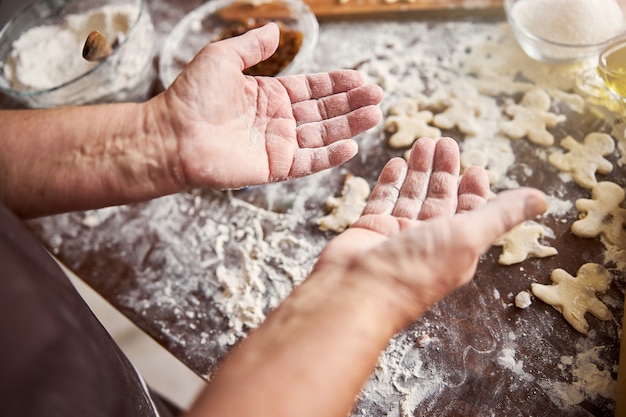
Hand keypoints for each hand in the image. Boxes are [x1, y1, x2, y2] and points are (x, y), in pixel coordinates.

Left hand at [153, 22, 383, 189]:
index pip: (312, 88)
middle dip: (351, 103)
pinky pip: (308, 161)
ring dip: (349, 126)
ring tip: (374, 115)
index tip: (362, 78)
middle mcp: (278, 120)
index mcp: (269, 94)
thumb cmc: (191, 96)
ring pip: (322, 135)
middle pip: (323, 111)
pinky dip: (330, 156)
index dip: (337, 84)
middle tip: (378, 96)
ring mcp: (277, 144)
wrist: (171, 135)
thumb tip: (274, 28)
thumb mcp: (222, 58)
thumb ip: (252, 46)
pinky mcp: (274, 167)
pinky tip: (352, 145)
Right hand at [314, 136, 546, 322]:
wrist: (358, 291)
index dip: (475, 190)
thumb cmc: (416, 269)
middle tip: (446, 142)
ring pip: (411, 195)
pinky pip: (383, 199)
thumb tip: (542, 199)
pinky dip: (390, 181)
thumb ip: (501, 214)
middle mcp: (427, 241)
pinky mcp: (370, 229)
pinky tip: (396, 163)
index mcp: (455, 246)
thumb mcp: (469, 237)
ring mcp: (396, 234)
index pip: (470, 213)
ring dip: (419, 170)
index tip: (476, 168)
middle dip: (445, 171)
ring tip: (423, 142)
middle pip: (439, 199)